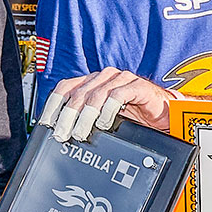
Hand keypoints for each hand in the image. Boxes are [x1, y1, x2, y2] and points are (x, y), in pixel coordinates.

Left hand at [40, 68, 178, 141]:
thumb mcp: (104, 118)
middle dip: (67, 116)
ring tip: (80, 133)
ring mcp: (121, 79)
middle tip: (62, 134)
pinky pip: (117, 95)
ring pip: (95, 95)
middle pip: (78, 94)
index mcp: (93, 82)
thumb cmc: (135, 116)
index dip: (53, 105)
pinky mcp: (137, 86)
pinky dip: (107, 110)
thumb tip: (62, 134)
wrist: (165, 114)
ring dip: (84, 117)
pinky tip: (103, 123)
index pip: (65, 88)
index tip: (46, 123)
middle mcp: (104, 77)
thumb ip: (85, 119)